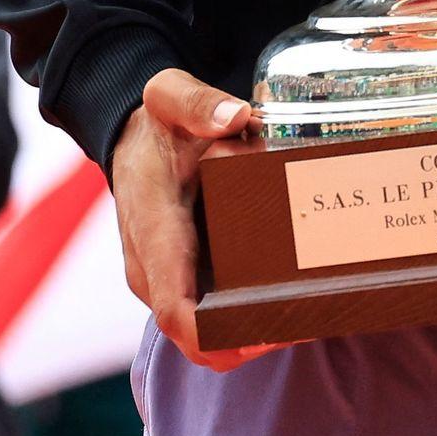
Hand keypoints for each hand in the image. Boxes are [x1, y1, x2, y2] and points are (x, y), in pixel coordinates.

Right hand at [111, 67, 278, 369]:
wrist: (129, 136)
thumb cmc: (154, 123)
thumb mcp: (169, 96)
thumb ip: (199, 103)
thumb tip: (237, 118)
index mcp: (154, 232)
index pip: (175, 309)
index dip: (218, 336)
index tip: (266, 332)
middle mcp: (153, 270)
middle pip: (197, 336)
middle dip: (249, 339)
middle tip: (307, 318)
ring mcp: (163, 280)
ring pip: (205, 332)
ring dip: (251, 332)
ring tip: (307, 309)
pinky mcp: (178, 277)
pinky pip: (208, 314)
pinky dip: (243, 317)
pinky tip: (287, 297)